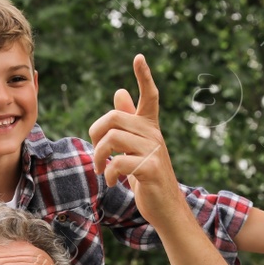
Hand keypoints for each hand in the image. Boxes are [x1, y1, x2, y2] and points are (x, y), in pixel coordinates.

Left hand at [88, 54, 185, 227]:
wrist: (166, 207)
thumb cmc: (148, 177)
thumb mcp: (136, 147)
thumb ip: (128, 121)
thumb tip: (119, 91)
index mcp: (150, 127)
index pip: (150, 96)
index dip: (144, 76)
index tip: (139, 57)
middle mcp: (154, 134)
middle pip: (114, 116)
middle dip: (96, 133)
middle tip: (96, 154)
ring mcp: (154, 151)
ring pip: (112, 138)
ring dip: (99, 156)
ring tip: (102, 169)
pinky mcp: (151, 169)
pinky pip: (119, 162)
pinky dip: (109, 173)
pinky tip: (111, 181)